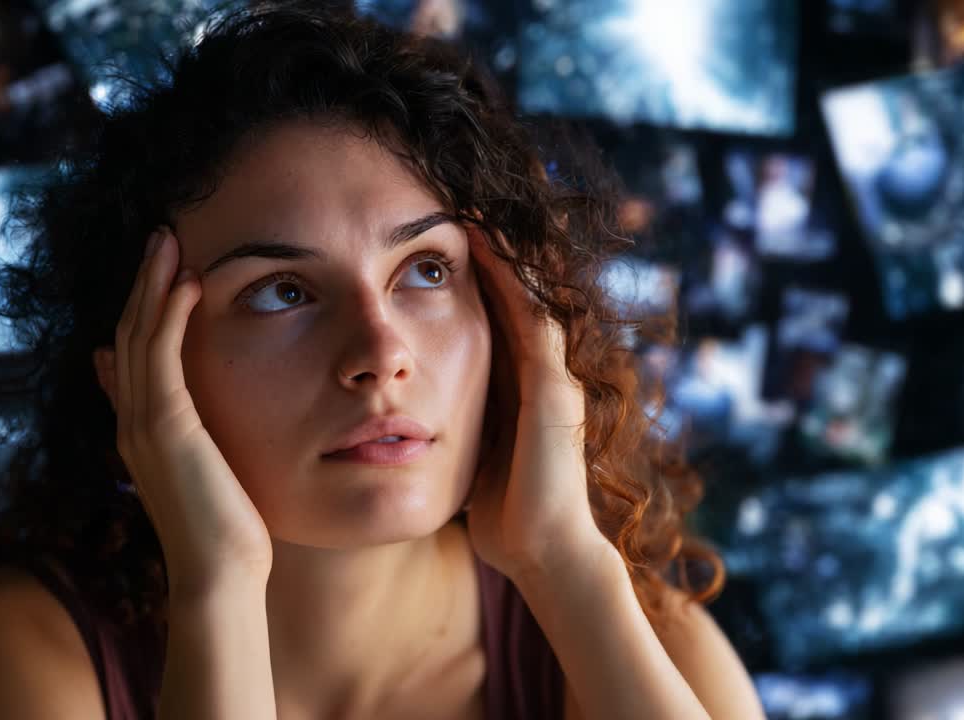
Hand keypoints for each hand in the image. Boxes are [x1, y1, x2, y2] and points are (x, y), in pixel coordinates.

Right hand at [95, 227, 271, 596]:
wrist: (219, 574)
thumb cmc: (224, 529)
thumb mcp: (204, 469)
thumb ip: (187, 431)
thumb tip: (187, 412)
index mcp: (139, 428)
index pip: (131, 352)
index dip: (141, 305)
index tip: (160, 268)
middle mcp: (130, 420)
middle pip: (129, 333)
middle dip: (143, 282)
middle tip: (160, 235)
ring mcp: (141, 422)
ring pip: (138, 335)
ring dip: (152, 284)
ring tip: (168, 240)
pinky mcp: (164, 424)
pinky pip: (161, 354)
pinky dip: (169, 314)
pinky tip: (189, 282)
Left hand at [463, 221, 612, 584]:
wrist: (542, 553)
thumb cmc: (502, 513)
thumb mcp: (470, 452)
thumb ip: (455, 422)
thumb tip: (409, 411)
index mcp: (521, 385)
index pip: (497, 313)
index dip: (474, 274)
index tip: (439, 237)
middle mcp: (543, 372)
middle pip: (516, 293)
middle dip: (489, 249)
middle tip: (455, 200)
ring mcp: (553, 377)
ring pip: (527, 295)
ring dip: (500, 252)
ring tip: (468, 207)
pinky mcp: (552, 390)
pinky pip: (530, 321)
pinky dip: (509, 282)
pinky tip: (482, 248)